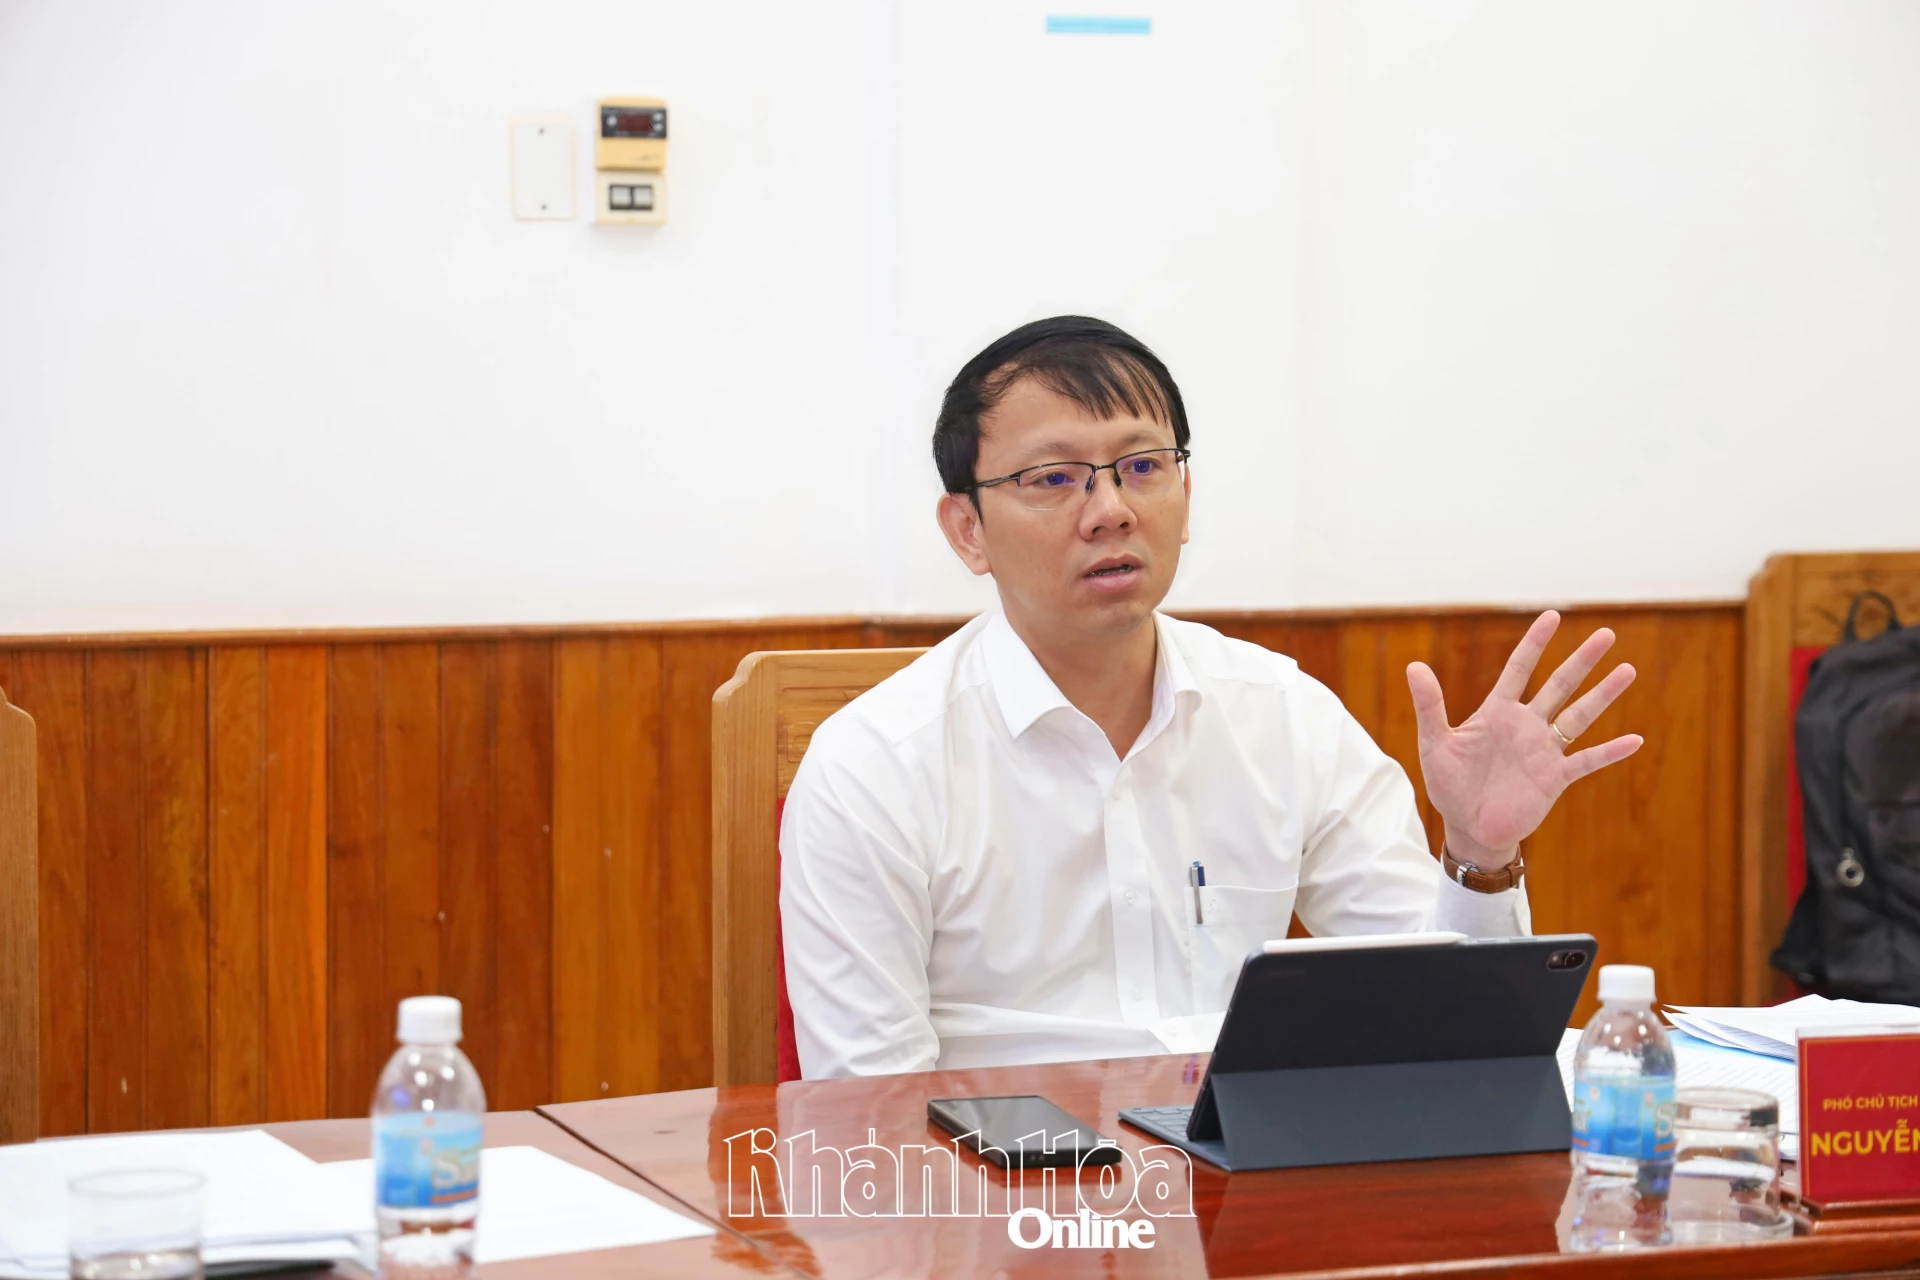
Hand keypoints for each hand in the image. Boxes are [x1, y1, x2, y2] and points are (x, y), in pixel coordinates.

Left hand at [1405, 611, 1643, 869]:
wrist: (1467, 828)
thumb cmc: (1450, 786)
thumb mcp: (1435, 743)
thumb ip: (1429, 706)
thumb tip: (1414, 667)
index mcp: (1497, 712)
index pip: (1519, 669)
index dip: (1535, 643)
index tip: (1552, 615)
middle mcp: (1526, 726)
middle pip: (1559, 685)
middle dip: (1582, 660)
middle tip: (1607, 634)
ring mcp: (1543, 751)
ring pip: (1579, 716)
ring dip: (1603, 695)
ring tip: (1627, 670)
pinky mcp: (1554, 778)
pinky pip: (1587, 761)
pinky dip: (1610, 752)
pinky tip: (1635, 739)